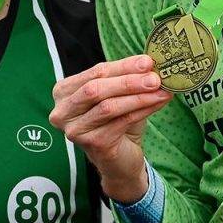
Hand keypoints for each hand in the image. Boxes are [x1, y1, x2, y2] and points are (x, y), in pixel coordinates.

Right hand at [49, 55, 171, 203]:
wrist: (120, 160)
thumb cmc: (117, 123)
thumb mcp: (118, 95)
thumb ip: (127, 78)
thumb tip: (148, 63)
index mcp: (64, 92)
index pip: (95, 73)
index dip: (123, 66)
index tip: (147, 62)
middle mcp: (62, 111)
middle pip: (96, 89)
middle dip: (128, 81)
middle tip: (154, 77)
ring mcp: (75, 129)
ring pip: (108, 106)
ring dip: (138, 96)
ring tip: (160, 90)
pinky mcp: (91, 144)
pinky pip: (120, 121)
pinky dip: (142, 110)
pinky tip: (157, 103)